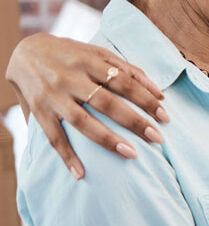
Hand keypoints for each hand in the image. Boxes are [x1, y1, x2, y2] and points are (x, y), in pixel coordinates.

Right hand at [6, 33, 168, 178]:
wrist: (25, 52)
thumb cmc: (71, 54)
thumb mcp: (97, 52)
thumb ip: (128, 70)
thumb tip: (159, 94)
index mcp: (88, 61)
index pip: (124, 81)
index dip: (146, 99)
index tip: (165, 117)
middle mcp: (71, 78)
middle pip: (107, 102)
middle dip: (134, 121)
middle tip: (157, 138)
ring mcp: (54, 96)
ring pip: (83, 121)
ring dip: (108, 140)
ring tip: (132, 155)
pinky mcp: (39, 111)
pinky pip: (54, 137)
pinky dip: (67, 157)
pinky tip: (81, 173)